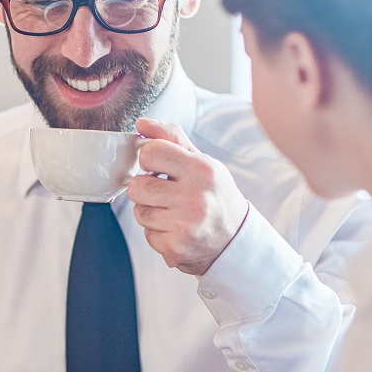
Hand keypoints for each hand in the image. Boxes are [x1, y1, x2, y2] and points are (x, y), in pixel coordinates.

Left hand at [127, 118, 249, 275]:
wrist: (235, 240)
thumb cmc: (214, 195)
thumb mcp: (201, 162)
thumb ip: (171, 139)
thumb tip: (142, 123)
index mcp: (201, 169)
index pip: (150, 153)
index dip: (150, 160)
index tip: (159, 167)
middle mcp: (194, 198)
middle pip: (137, 186)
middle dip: (146, 189)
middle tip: (166, 194)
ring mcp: (185, 225)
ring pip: (139, 212)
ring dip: (151, 212)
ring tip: (174, 213)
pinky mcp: (175, 247)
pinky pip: (147, 234)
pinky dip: (157, 233)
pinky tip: (176, 230)